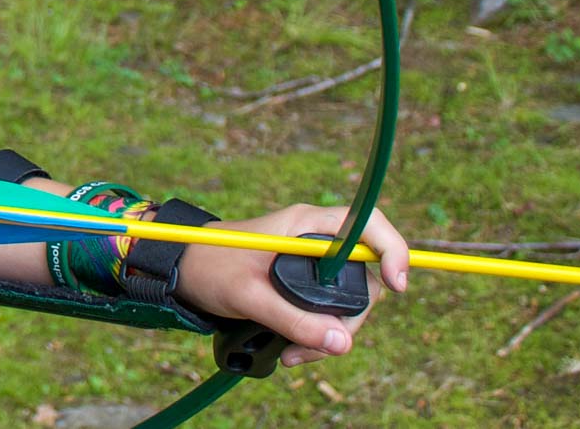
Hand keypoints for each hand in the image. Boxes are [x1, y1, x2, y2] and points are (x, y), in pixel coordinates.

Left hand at [172, 205, 409, 367]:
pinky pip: (328, 309)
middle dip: (350, 317)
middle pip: (365, 275)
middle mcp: (316, 238)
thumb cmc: (209, 268)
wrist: (181, 267)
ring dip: (330, 333)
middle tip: (322, 346)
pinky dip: (317, 333)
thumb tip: (343, 343)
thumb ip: (293, 320)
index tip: (398, 284)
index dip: (392, 250)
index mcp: (307, 224)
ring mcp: (311, 260)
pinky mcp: (303, 281)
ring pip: (347, 299)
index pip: (368, 225)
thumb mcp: (248, 297)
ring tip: (293, 354)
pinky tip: (292, 349)